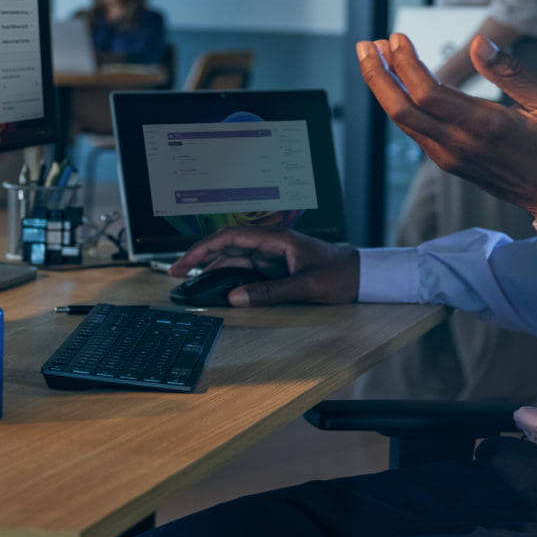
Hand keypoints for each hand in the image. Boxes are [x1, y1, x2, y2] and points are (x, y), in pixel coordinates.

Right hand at [168, 227, 359, 306]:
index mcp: (276, 239)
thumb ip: (270, 292)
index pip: (229, 238)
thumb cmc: (340, 274)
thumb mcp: (305, 286)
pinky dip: (229, 276)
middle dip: (199, 258)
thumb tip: (235, 298)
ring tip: (189, 282)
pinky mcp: (277, 268)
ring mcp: (273, 256)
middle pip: (226, 246)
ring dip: (211, 268)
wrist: (362, 276)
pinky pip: (246, 269)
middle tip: (175, 274)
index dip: (202, 249)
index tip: (183, 263)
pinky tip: (216, 286)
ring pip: (234, 258)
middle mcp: (271, 244)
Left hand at [358, 33, 536, 221]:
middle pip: (401, 110)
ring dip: (384, 88)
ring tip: (376, 57)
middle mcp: (460, 146)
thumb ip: (512, 71)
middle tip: (367, 45)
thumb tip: (479, 43)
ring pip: (404, 122)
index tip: (396, 37)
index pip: (427, 93)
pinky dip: (400, 104)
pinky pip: (415, 131)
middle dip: (378, 75)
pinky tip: (398, 84)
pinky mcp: (451, 162)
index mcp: (484, 127)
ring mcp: (452, 157)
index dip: (405, 63)